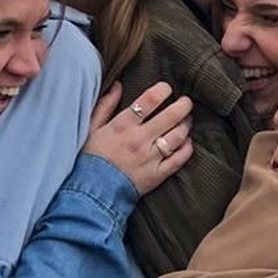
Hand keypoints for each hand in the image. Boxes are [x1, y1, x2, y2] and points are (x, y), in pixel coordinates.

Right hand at [84, 79, 193, 195]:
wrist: (92, 192)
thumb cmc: (90, 158)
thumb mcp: (91, 128)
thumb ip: (105, 105)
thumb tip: (117, 85)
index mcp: (123, 126)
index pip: (149, 100)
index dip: (162, 90)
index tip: (167, 88)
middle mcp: (139, 139)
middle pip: (170, 116)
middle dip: (183, 105)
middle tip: (187, 101)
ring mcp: (150, 158)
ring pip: (177, 136)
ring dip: (186, 124)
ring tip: (187, 119)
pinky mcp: (157, 175)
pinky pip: (179, 159)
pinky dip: (187, 148)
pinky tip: (187, 142)